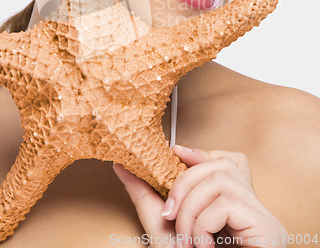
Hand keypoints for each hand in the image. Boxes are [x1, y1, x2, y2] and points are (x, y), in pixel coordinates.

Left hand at [113, 146, 287, 247]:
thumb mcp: (162, 223)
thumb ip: (145, 193)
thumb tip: (121, 166)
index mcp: (232, 201)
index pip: (224, 160)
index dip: (200, 153)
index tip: (174, 152)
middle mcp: (251, 204)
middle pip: (219, 164)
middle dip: (184, 186)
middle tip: (170, 215)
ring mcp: (262, 214)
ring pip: (220, 180)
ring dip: (191, 209)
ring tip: (188, 239)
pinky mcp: (269, 227)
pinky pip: (227, 203)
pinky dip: (204, 223)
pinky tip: (204, 245)